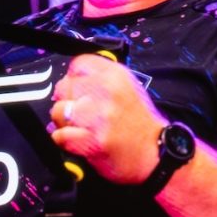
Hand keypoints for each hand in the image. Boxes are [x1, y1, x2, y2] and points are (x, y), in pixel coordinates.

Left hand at [47, 54, 163, 184]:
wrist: (157, 153)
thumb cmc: (138, 122)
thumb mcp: (126, 88)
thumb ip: (99, 79)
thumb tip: (69, 80)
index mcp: (117, 76)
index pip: (78, 64)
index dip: (74, 78)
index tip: (78, 89)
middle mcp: (107, 92)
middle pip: (63, 87)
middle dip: (66, 101)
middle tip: (80, 113)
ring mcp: (99, 117)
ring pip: (59, 111)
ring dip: (64, 122)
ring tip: (81, 127)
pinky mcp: (92, 140)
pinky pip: (60, 135)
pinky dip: (65, 140)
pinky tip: (80, 140)